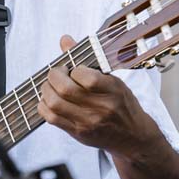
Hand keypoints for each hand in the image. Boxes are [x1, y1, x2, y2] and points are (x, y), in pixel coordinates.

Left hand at [37, 35, 160, 158]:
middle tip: (56, 73)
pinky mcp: (78, 133)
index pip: (86, 77)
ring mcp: (88, 122)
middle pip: (66, 89)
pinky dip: (44, 106)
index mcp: (113, 90)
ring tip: (51, 86)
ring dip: (46, 90)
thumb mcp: (113, 80)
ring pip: (55, 104)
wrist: (133, 137)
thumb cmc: (122, 105)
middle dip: (54, 76)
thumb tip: (65, 40)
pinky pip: (51, 118)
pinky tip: (49, 100)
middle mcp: (101, 107)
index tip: (73, 68)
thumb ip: (88, 61)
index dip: (74, 69)